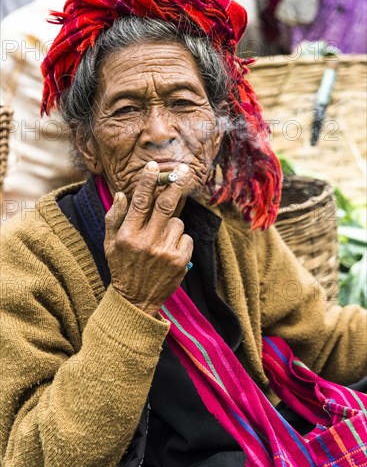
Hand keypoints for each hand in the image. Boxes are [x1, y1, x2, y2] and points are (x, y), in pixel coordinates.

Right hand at [104, 161, 192, 315]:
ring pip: (177, 222)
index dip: (148, 181)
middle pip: (166, 205)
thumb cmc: (122, 268)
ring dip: (172, 226)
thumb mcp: (109, 245)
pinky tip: (170, 252)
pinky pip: (186, 238)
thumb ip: (114, 218)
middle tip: (183, 171)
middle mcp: (146, 242)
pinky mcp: (180, 262)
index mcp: (128, 236)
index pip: (140, 202)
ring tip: (161, 241)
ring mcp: (165, 252)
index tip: (154, 166)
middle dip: (175, 185)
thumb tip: (122, 194)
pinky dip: (180, 241)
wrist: (136, 301)